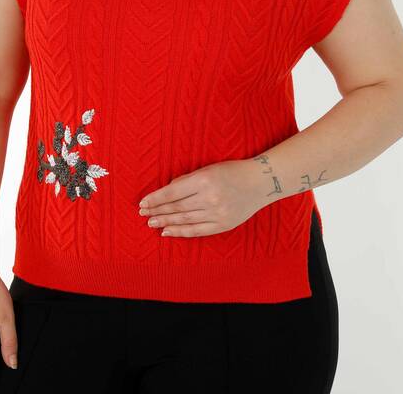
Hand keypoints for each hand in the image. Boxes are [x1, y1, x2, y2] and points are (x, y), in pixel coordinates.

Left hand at [138, 159, 261, 237]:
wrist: (260, 182)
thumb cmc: (231, 171)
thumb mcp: (208, 169)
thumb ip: (187, 180)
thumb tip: (167, 191)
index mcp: (204, 180)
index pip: (172, 192)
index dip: (155, 199)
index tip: (143, 203)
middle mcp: (209, 198)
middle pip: (176, 207)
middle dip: (157, 211)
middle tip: (143, 215)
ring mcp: (217, 213)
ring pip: (184, 220)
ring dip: (165, 222)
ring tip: (152, 223)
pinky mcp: (223, 224)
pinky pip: (197, 230)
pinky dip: (181, 232)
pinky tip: (168, 232)